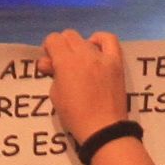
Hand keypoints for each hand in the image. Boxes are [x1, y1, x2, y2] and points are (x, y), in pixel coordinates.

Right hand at [42, 29, 132, 149]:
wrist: (102, 129)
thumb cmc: (75, 116)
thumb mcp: (56, 95)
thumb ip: (52, 74)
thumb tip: (48, 62)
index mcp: (66, 62)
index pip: (53, 39)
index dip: (49, 48)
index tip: (50, 62)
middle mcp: (84, 54)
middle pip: (69, 36)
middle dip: (62, 47)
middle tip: (62, 64)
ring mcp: (102, 57)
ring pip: (85, 40)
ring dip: (78, 48)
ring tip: (79, 63)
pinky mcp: (116, 62)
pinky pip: (109, 40)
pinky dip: (100, 40)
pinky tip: (95, 49)